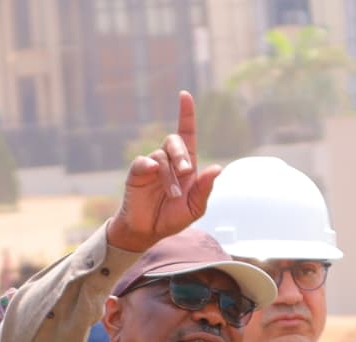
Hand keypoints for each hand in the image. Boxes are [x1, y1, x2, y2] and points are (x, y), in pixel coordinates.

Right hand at [105, 91, 220, 253]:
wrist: (149, 231)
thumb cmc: (172, 218)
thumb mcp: (195, 207)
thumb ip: (205, 189)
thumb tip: (217, 168)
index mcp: (186, 166)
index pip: (187, 134)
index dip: (186, 115)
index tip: (184, 95)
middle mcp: (169, 161)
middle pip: (175, 141)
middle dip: (182, 154)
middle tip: (186, 171)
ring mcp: (152, 165)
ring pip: (161, 155)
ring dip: (169, 175)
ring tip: (172, 194)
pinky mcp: (137, 172)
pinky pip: (143, 162)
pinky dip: (150, 166)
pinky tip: (153, 172)